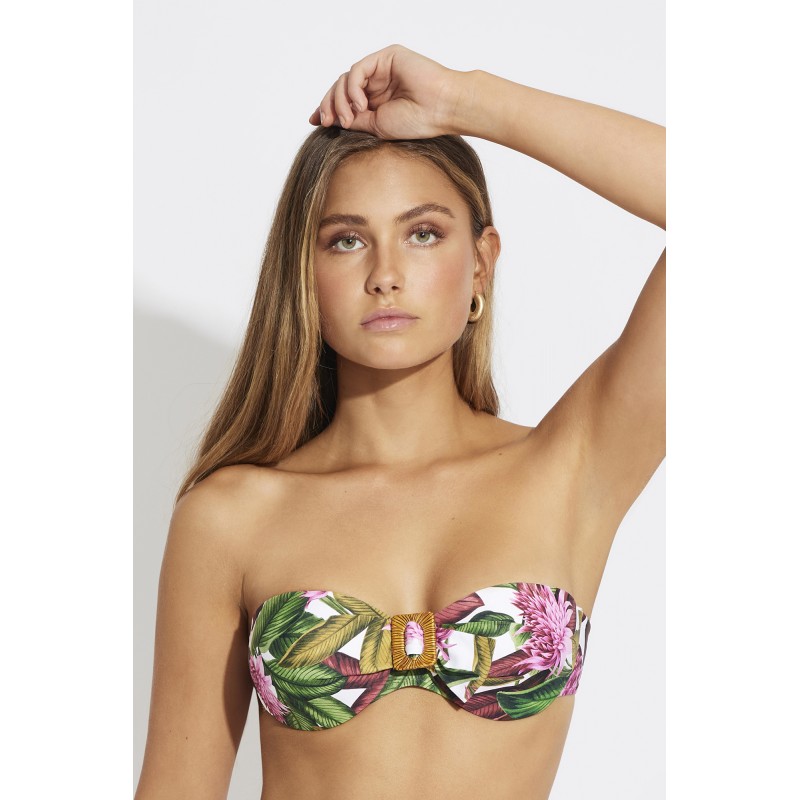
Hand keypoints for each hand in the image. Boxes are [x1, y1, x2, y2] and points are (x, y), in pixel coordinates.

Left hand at [308, 44, 468, 139]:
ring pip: (345, 79)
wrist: (442, 109)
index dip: (327, 108)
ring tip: (349, 118)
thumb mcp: (377, 126)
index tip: (315, 122)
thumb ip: (354, 120)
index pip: (344, 100)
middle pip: (340, 87)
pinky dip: (353, 88)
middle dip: (328, 104)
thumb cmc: (417, 121)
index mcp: (376, 99)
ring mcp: (381, 69)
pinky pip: (357, 70)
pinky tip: (361, 104)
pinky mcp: (386, 57)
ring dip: (340, 99)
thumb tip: (330, 120)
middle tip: (326, 121)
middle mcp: (377, 82)